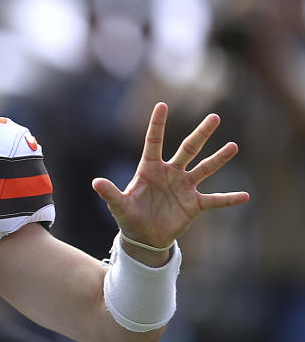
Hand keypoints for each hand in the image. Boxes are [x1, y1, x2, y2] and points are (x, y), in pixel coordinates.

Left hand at [92, 102, 248, 256]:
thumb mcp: (119, 206)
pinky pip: (215, 200)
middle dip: (201, 134)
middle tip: (214, 117)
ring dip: (218, 159)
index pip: (154, 142)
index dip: (157, 124)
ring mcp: (185, 187)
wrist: (144, 237)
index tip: (162, 105)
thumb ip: (110, 194)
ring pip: (205, 169)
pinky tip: (245, 196)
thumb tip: (95, 182)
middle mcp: (170, 173)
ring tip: (233, 147)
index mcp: (150, 169)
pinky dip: (229, 199)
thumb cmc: (129, 217)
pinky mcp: (195, 204)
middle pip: (188, 149)